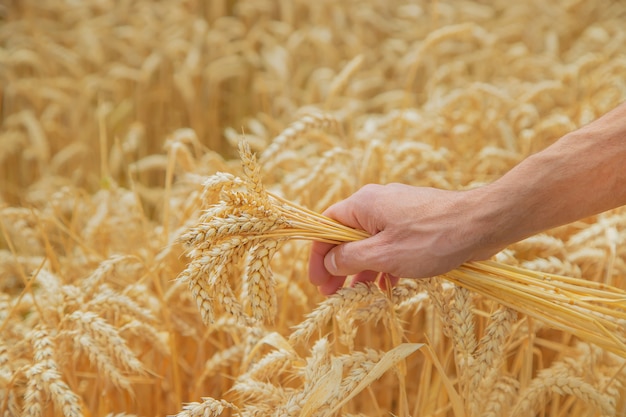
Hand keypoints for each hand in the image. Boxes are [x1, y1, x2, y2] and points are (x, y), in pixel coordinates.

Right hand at [308, 183, 495, 294]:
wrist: (482, 223)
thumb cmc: (431, 238)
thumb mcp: (384, 254)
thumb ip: (350, 259)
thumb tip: (330, 262)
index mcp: (363, 204)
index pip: (327, 226)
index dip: (318, 255)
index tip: (317, 281)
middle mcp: (377, 202)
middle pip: (346, 236)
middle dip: (338, 266)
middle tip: (331, 294)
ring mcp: (397, 211)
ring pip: (369, 241)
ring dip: (361, 268)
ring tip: (357, 294)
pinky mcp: (415, 221)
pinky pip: (390, 242)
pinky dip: (384, 262)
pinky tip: (387, 285)